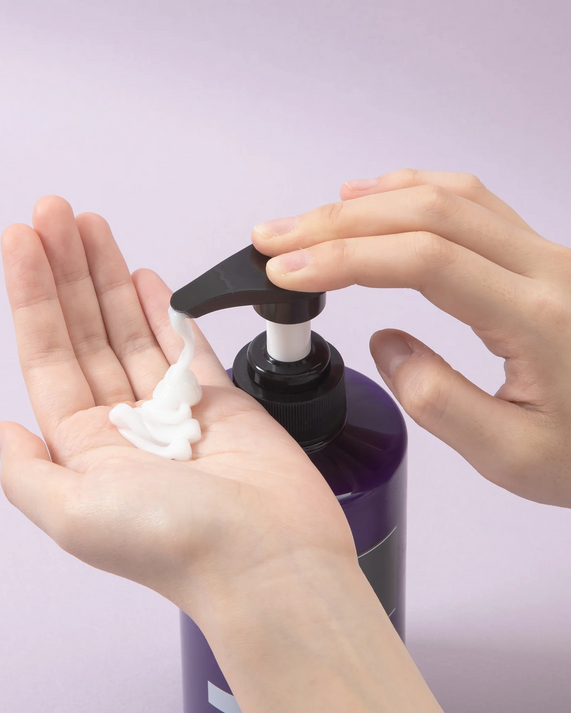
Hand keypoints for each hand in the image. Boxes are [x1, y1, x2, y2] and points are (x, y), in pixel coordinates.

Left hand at [0, 196, 357, 614]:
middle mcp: (124, 425)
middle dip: (68, 270)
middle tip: (55, 212)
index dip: (33, 295)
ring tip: (91, 226)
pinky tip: (143, 277)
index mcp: (85, 448)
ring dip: (111, 276)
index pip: (48, 355)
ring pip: (132, 328)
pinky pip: (185, 344)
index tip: (24, 240)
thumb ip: (28, 474)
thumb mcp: (74, 518)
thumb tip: (4, 432)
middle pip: (86, 330)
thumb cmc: (178, 545)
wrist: (270, 559)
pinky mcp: (220, 401)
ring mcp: (172, 409)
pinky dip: (166, 309)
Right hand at [252, 169, 570, 507]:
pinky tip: (377, 198)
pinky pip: (472, 201)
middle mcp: (545, 268)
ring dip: (368, 202)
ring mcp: (546, 253)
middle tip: (276, 238)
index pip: (424, 261)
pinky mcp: (540, 255)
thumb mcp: (513, 456)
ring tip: (309, 219)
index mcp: (536, 317)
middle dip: (337, 223)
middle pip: (426, 213)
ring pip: (447, 196)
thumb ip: (439, 400)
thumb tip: (387, 343)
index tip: (286, 269)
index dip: (345, 257)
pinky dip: (412, 191)